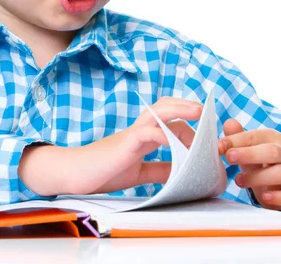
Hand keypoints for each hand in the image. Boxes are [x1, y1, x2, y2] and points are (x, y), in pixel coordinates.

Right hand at [18, 97, 201, 195]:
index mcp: (142, 137)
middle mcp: (138, 130)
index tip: (206, 131)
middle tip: (206, 111)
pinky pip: (146, 132)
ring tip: (198, 112)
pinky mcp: (124, 143)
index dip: (188, 123)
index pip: (168, 121)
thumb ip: (159, 170)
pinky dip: (162, 134)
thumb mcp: (138, 173)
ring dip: (179, 110)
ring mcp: (131, 134)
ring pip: (157, 113)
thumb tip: (184, 172)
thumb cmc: (102, 172)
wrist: (74, 174)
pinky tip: (174, 139)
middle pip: (164, 107)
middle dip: (186, 106)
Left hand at [218, 119, 280, 210]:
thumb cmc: (257, 159)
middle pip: (272, 152)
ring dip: (257, 178)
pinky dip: (279, 197)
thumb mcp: (247, 147)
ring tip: (238, 180)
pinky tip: (264, 198)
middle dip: (249, 154)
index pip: (254, 137)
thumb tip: (229, 123)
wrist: (278, 180)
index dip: (235, 141)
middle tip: (229, 158)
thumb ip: (236, 136)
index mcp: (271, 138)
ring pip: (280, 174)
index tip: (219, 147)